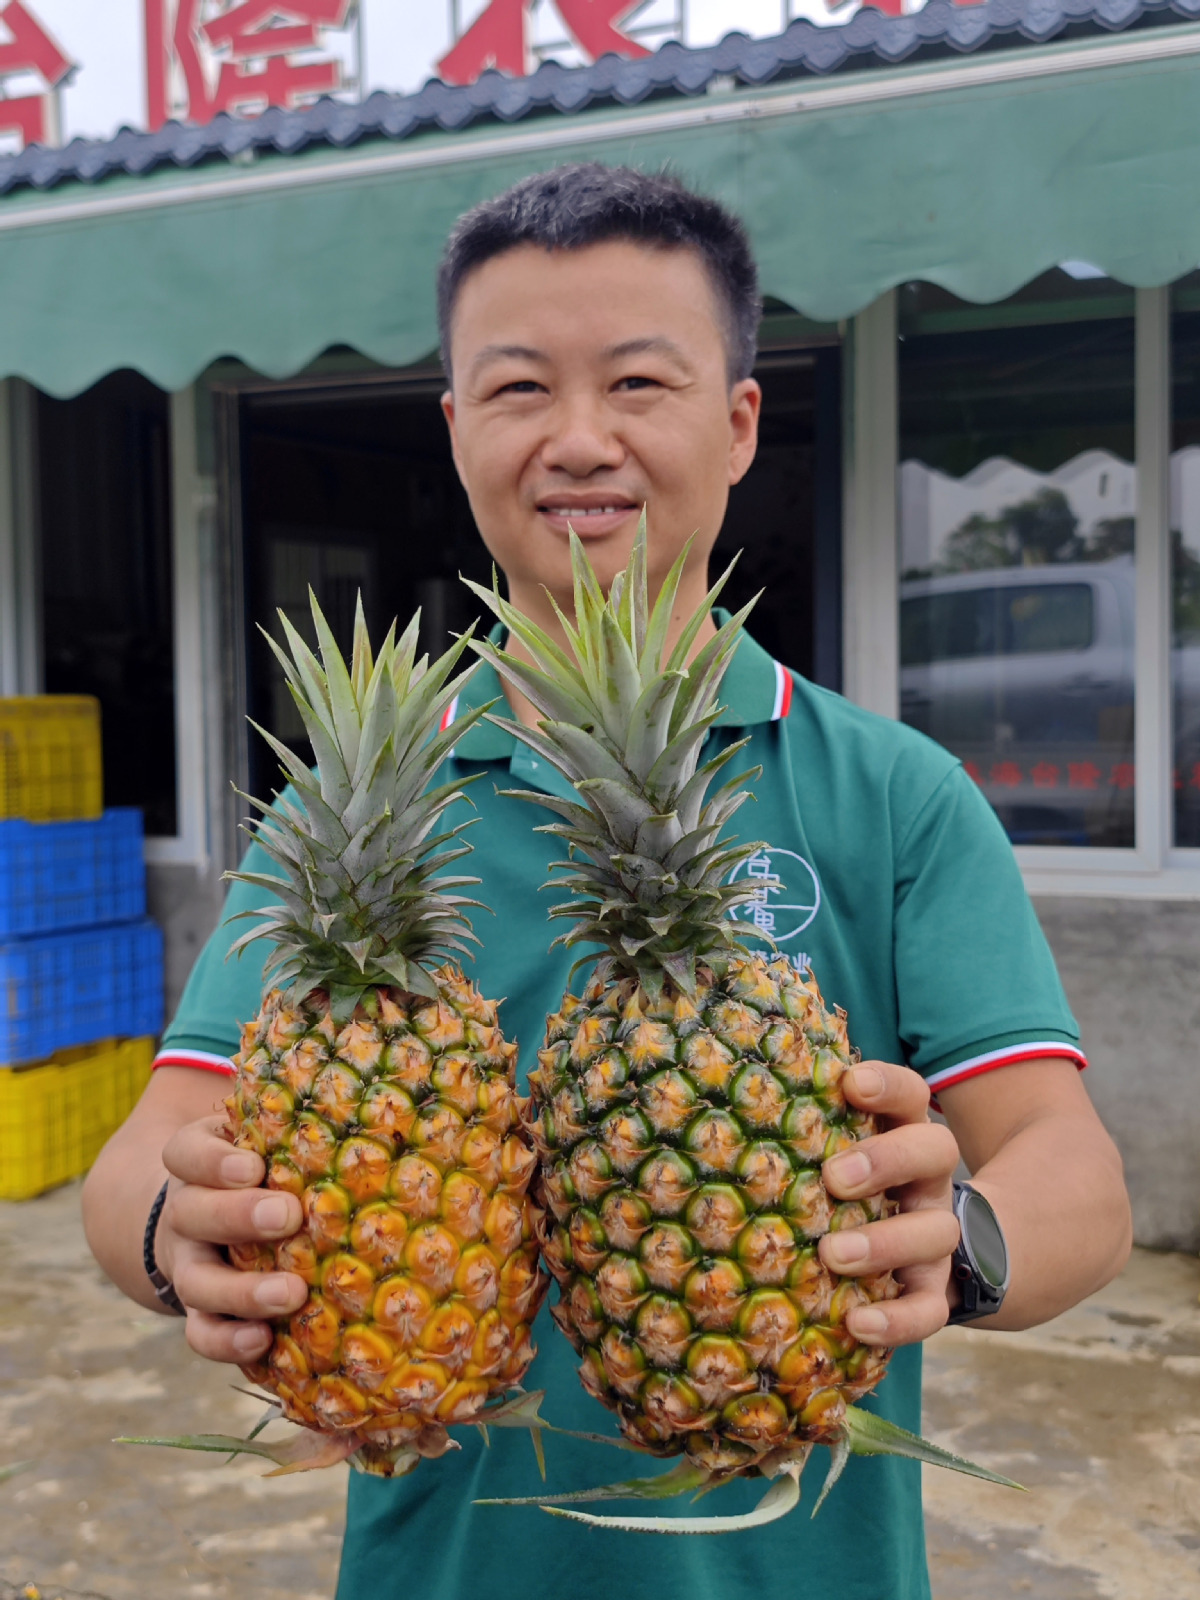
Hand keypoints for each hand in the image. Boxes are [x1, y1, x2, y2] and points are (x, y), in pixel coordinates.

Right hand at [157, 1113, 307, 1364]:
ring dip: (240, 1292)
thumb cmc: (263, 1162)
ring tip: (288, 1297)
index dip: (215, 1161)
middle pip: (193, 1213)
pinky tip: (264, 1343)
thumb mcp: (264, 1132)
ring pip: (196, 1282)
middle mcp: (186, 1212)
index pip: (188, 1153)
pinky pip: (201, 1332)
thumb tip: (378, 1097)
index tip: (253, 1166)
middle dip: (238, 1216)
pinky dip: (227, 1342)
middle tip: (287, 1216)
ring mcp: (190, 1264)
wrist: (206, 1217)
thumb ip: (296, 1119)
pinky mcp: (201, 1310)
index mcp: (198, 1160)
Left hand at [818, 1061, 960, 1346]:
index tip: (852, 1084)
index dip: (888, 1085)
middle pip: (934, 1150)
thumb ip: (795, 1130)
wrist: (906, 1254)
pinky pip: (932, 1308)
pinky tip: (859, 1323)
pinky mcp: (933, 1289)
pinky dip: (900, 1319)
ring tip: (832, 1255)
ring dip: (885, 1243)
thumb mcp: (827, 1152)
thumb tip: (717, 1102)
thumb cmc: (841, 1188)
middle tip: (835, 1178)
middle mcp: (925, 1178)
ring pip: (936, 1231)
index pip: (909, 1095)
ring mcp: (934, 1234)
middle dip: (887, 1160)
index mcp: (899, 1132)